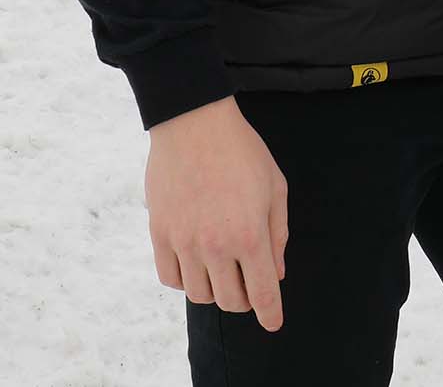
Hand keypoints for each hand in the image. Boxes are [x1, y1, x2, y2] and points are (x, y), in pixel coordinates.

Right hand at [145, 95, 288, 331]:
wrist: (195, 123)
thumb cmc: (242, 151)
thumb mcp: (275, 186)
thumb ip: (277, 233)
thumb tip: (276, 272)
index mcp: (249, 235)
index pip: (261, 292)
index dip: (270, 313)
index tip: (273, 323)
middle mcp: (216, 246)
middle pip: (230, 301)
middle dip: (245, 299)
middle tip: (249, 283)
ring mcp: (184, 242)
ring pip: (200, 294)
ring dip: (215, 289)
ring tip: (222, 268)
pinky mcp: (160, 234)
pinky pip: (171, 278)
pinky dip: (186, 279)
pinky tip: (196, 263)